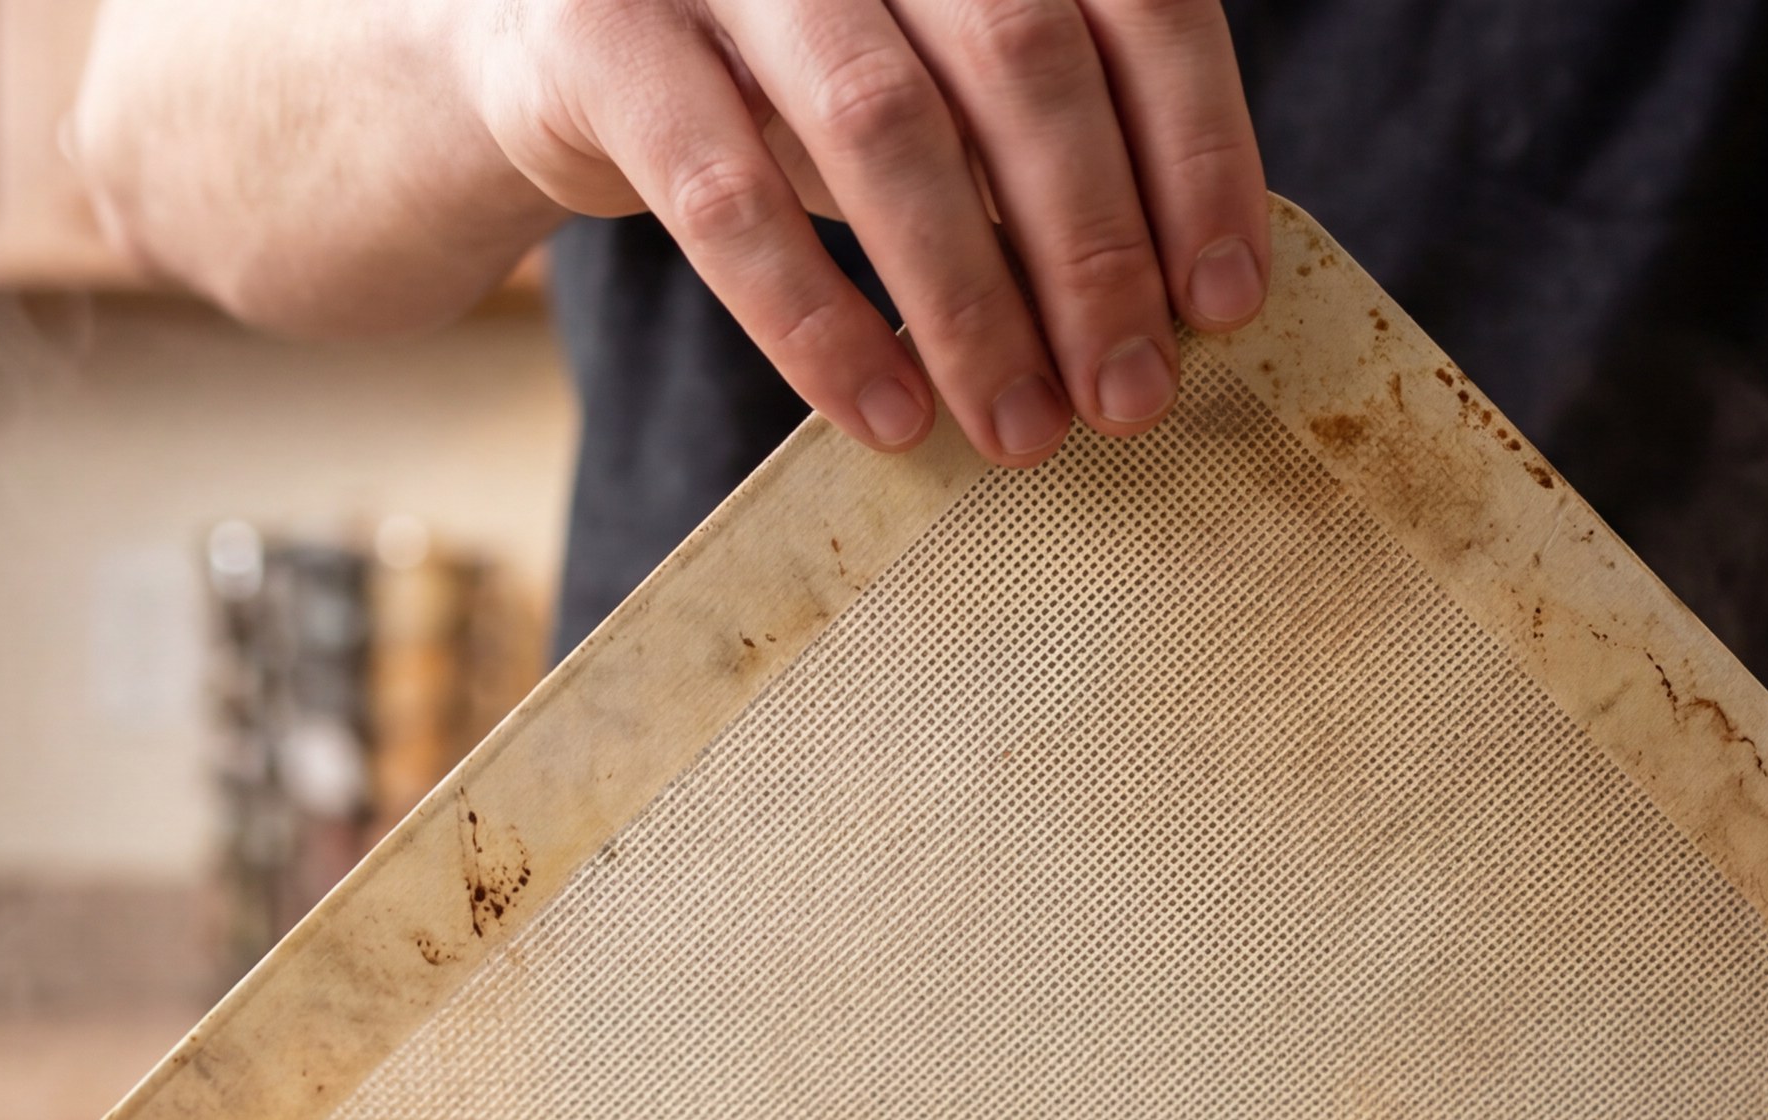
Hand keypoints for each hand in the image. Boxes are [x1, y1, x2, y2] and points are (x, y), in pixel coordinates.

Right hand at [456, 0, 1269, 463]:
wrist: (544, 51)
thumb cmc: (785, 81)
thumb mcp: (931, 78)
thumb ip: (1039, 138)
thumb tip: (1183, 299)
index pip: (1132, 1)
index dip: (1195, 153)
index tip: (1223, 301)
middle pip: (1021, 55)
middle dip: (1092, 247)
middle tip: (1130, 396)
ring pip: (883, 125)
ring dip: (969, 301)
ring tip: (1019, 429)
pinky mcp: (598, 38)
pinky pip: (724, 197)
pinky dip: (818, 322)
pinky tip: (885, 413)